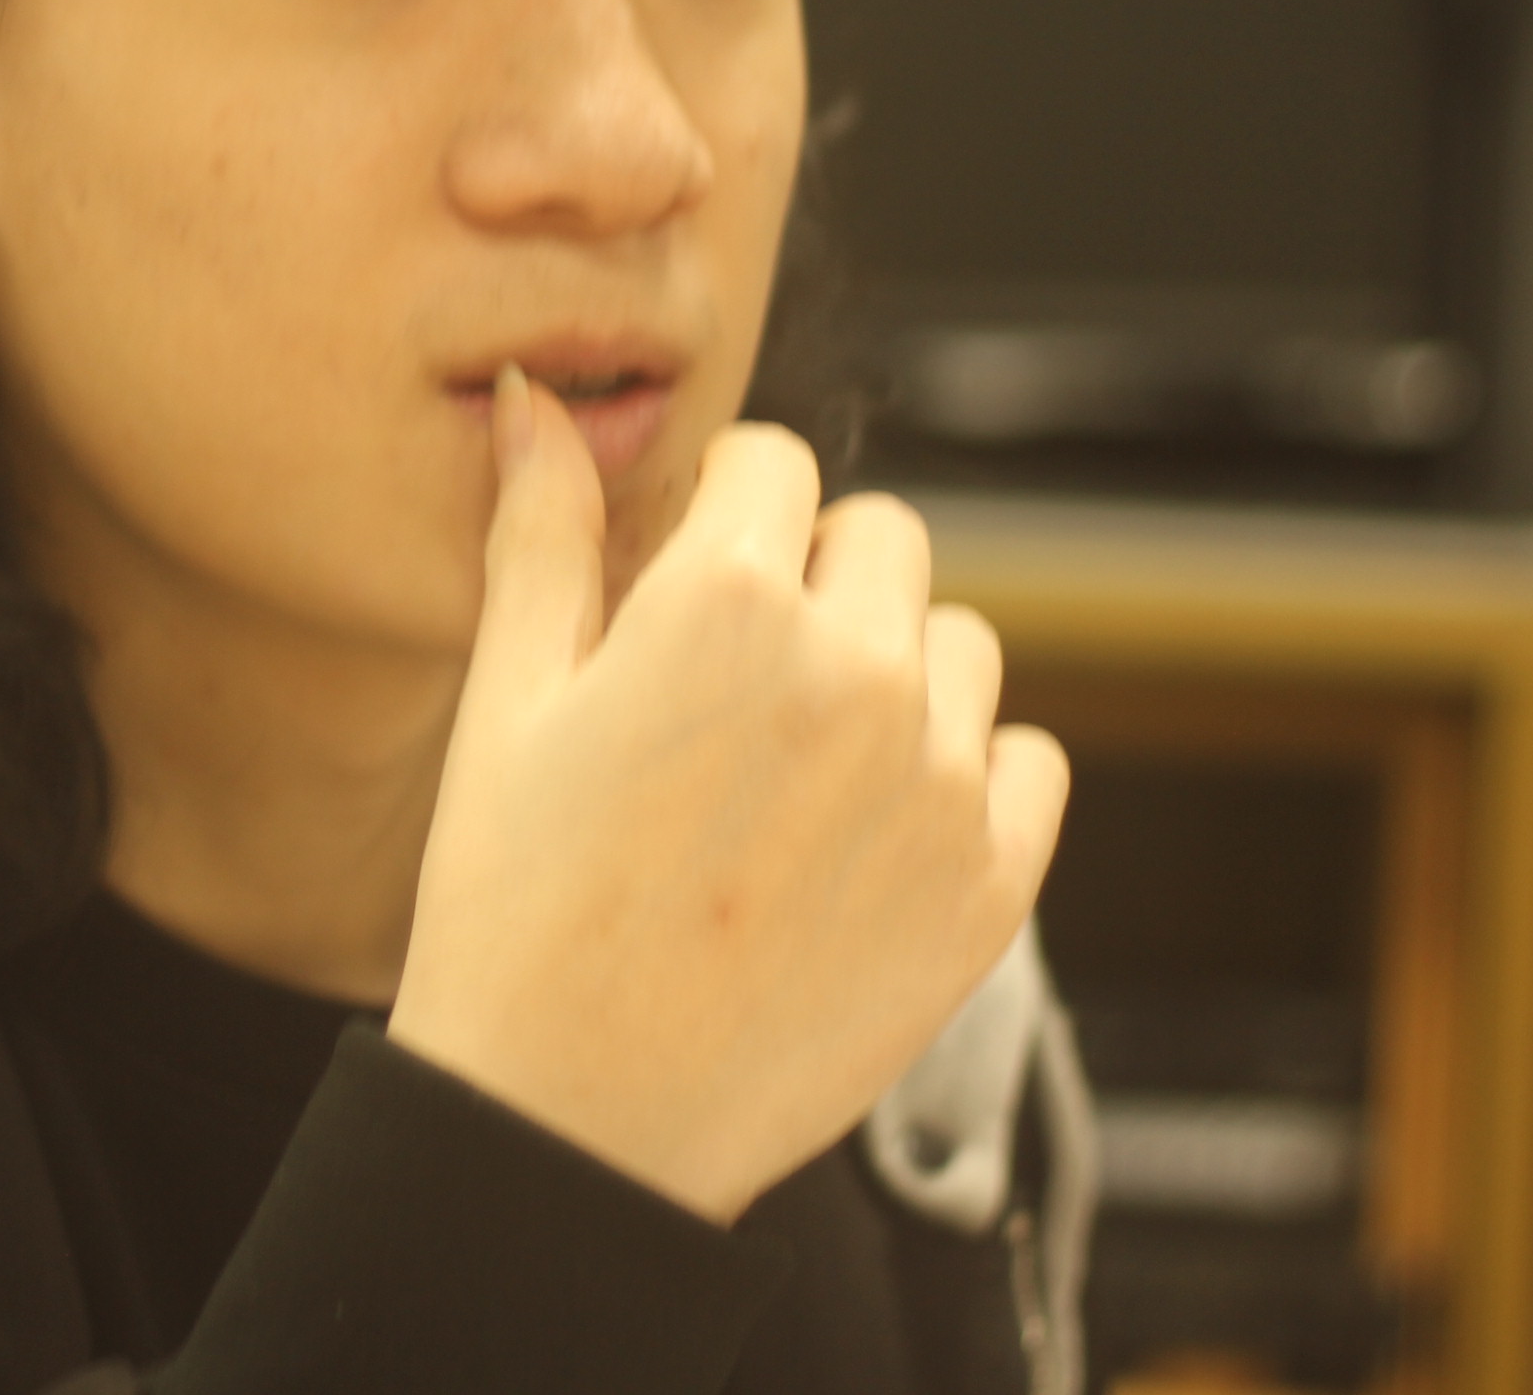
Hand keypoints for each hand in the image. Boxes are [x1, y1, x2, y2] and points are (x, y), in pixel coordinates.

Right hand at [385, 367, 1068, 1224]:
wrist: (573, 1129)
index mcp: (727, 603)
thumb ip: (541, 533)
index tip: (689, 580)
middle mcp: (856, 670)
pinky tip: (868, 834)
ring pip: (956, 644)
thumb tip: (540, 404)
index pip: (776, 463)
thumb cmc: (512, 914)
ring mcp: (938, 781)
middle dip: (812, 580)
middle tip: (733, 687)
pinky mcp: (992, 884)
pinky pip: (1026, 760)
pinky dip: (965, 778)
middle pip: (880, 537)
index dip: (722, 513)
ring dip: (891, 674)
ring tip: (792, 774)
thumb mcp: (505, 704)